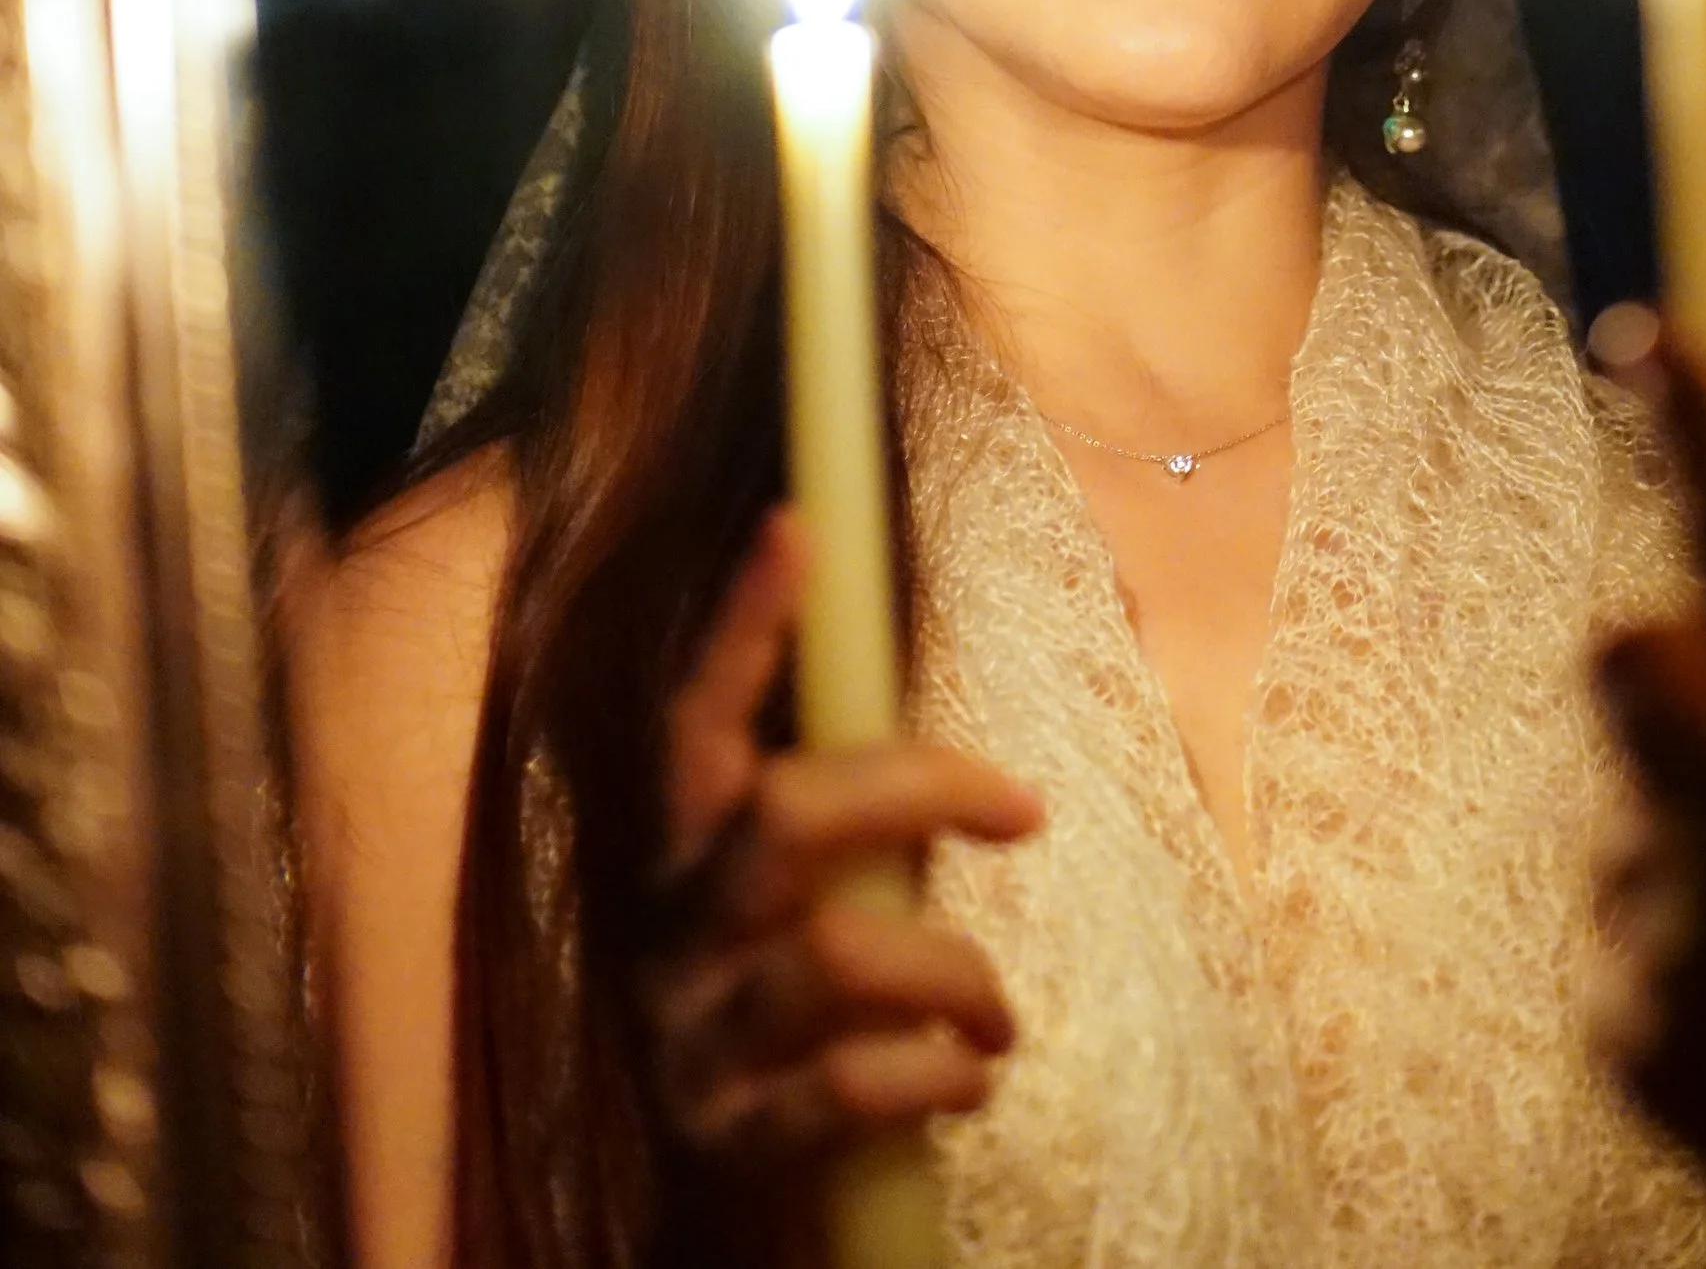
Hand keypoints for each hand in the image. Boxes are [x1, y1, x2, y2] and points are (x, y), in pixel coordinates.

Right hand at [641, 508, 1041, 1223]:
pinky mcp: (729, 1145)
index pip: (694, 725)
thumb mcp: (802, 918)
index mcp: (680, 865)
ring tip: (995, 1014)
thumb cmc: (799, 1037)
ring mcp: (687, 1042)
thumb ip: (843, 835)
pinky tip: (969, 1081)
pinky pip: (850, 1084)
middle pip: (787, 816)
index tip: (798, 524)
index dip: (740, 628)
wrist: (726, 1230)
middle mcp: (664, 939)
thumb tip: (957, 744)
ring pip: (835, 952)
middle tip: (1024, 807)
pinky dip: (938, 1073)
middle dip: (921, 789)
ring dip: (955, 971)